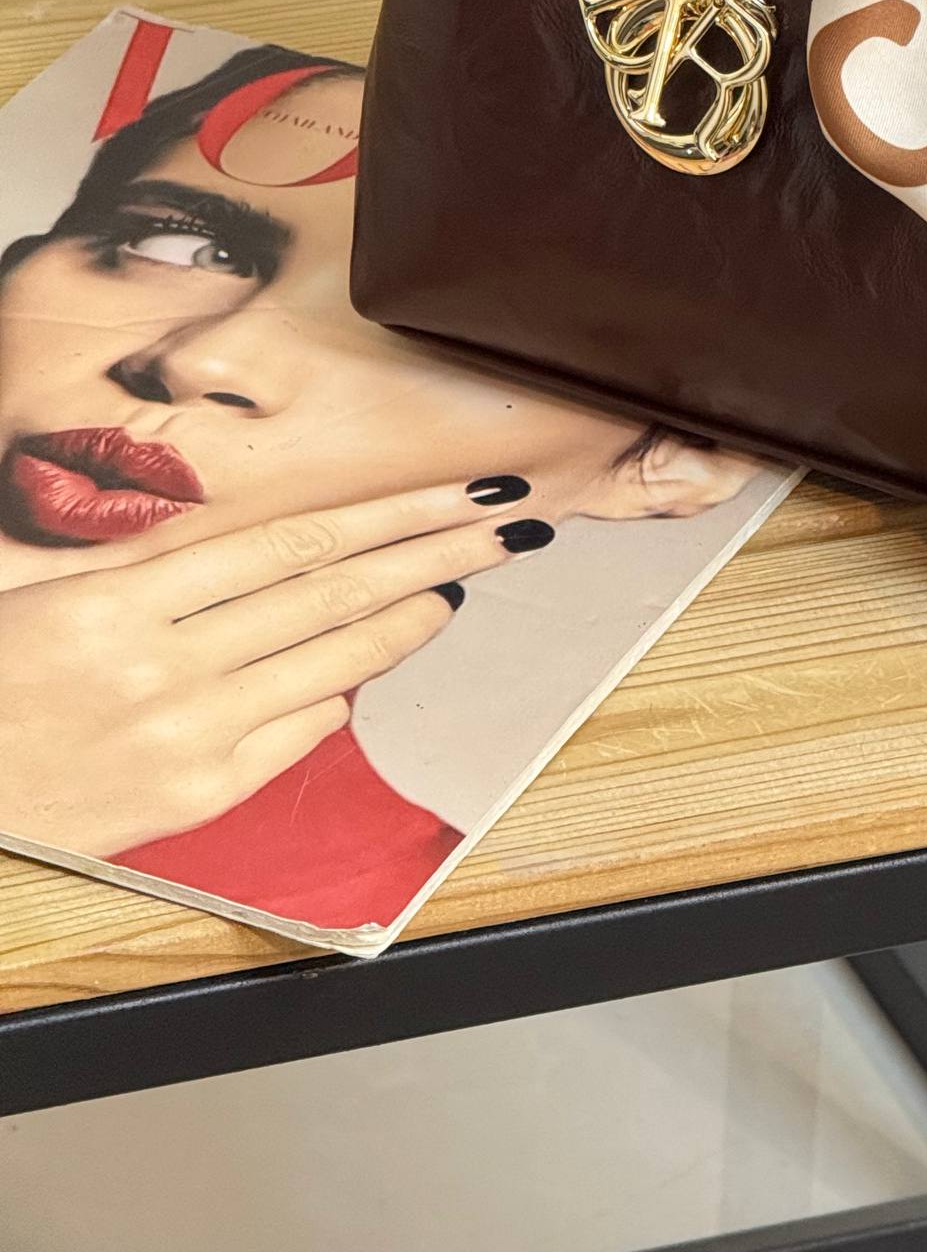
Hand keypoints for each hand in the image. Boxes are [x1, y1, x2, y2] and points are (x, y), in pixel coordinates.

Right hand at [0, 481, 546, 857]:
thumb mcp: (57, 598)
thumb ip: (160, 576)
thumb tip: (268, 555)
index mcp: (124, 599)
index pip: (294, 540)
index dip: (392, 512)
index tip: (460, 488)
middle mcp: (164, 664)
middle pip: (333, 592)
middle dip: (434, 549)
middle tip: (508, 519)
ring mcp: (184, 736)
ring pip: (330, 663)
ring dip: (408, 618)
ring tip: (463, 581)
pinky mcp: (190, 799)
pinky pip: (293, 735)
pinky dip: (335, 696)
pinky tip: (364, 673)